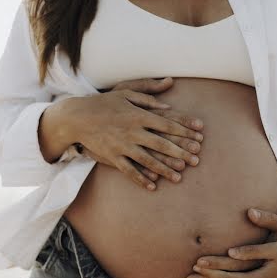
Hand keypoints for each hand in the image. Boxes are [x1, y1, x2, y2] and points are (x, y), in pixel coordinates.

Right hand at [71, 77, 203, 189]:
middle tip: (196, 160)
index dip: (185, 130)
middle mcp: (133, 131)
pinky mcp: (112, 157)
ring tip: (179, 176)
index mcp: (139, 114)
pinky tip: (153, 186)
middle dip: (181, 152)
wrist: (77, 117)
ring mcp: (123, 145)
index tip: (199, 137)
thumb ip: (148, 94)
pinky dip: (141, 179)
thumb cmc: (104, 103)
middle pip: (162, 143)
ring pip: (148, 160)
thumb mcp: (125, 91)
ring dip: (165, 169)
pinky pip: (129, 171)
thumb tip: (168, 98)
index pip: (168, 124)